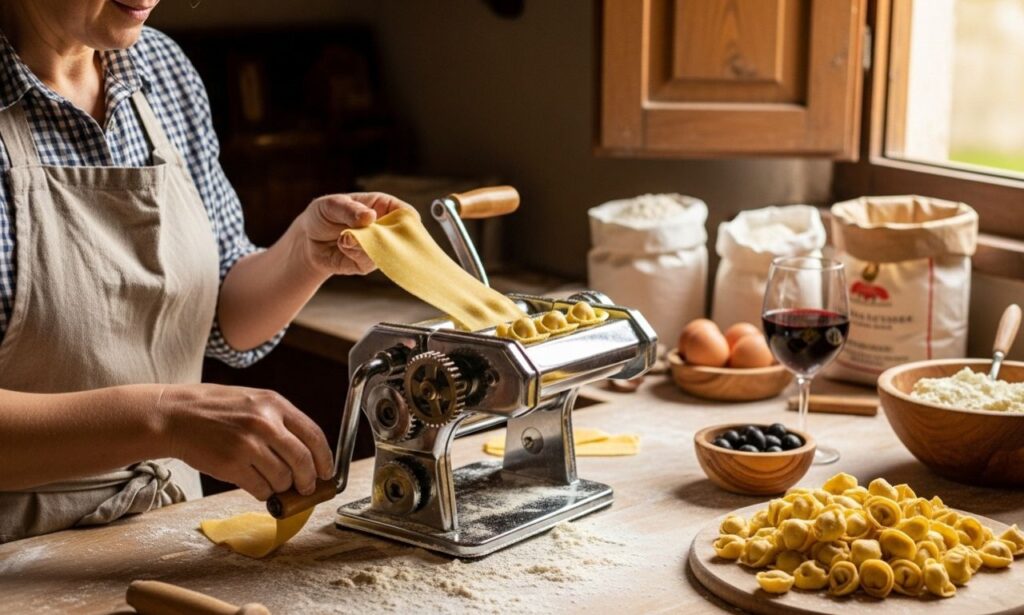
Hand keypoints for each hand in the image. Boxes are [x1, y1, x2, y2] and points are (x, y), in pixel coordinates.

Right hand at [158, 384, 333, 500]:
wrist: (175, 416)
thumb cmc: (216, 409)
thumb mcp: (254, 402)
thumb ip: (281, 422)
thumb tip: (309, 453)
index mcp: (275, 404)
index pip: (314, 435)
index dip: (325, 459)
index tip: (327, 472)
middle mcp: (264, 423)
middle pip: (303, 461)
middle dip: (309, 480)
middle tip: (306, 488)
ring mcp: (247, 444)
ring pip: (283, 478)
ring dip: (282, 487)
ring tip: (274, 483)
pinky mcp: (231, 465)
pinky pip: (261, 489)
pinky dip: (264, 493)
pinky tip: (257, 485)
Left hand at [293, 192, 413, 276]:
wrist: (307, 240)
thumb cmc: (323, 215)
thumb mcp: (332, 205)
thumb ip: (350, 210)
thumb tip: (370, 216)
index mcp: (383, 206)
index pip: (406, 213)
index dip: (409, 220)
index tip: (400, 226)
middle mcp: (384, 228)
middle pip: (402, 237)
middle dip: (386, 238)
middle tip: (366, 234)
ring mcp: (377, 247)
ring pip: (385, 252)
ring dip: (364, 246)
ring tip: (345, 237)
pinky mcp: (366, 263)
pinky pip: (369, 262)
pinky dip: (354, 253)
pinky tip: (342, 246)